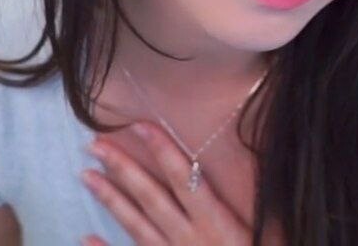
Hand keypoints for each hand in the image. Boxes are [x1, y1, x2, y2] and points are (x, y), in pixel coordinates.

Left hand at [80, 121, 253, 245]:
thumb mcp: (272, 234)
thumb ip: (262, 206)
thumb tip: (260, 166)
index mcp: (217, 223)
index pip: (184, 176)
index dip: (162, 149)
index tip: (140, 124)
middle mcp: (190, 239)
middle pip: (152, 196)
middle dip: (124, 168)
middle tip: (95, 144)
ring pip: (137, 225)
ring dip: (111, 199)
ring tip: (86, 175)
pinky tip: (85, 239)